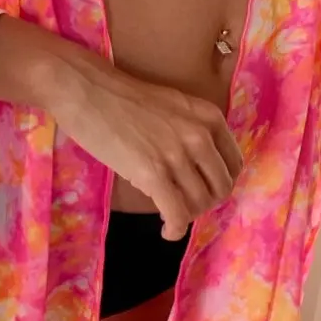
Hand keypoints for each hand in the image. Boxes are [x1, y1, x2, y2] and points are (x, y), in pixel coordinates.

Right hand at [46, 54, 243, 240]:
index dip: (220, 183)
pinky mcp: (152, 173)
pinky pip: (177, 214)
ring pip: (200, 203)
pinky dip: (175, 229)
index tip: (202, 190)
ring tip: (171, 214)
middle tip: (185, 205)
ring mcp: (177, 154)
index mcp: (209, 117)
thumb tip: (198, 168)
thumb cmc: (122, 97)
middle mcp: (200, 135)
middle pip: (221, 188)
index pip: (234, 164)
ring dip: (188, 216)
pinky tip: (166, 231)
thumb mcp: (174, 106)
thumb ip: (193, 131)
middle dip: (205, 203)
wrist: (86, 90)